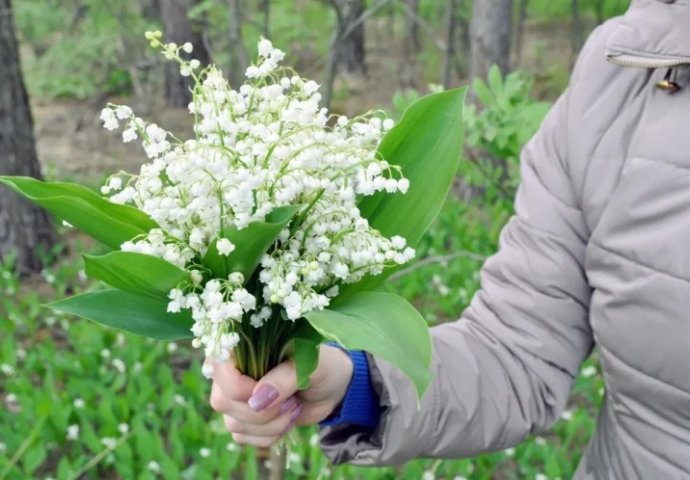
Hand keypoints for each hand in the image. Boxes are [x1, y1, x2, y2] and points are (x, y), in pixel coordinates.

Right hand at [209, 345, 353, 446]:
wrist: (332, 387)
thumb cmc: (320, 365)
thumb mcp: (309, 364)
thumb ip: (284, 377)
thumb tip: (257, 399)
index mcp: (242, 347)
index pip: (216, 367)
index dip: (238, 386)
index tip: (269, 391)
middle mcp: (232, 372)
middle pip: (222, 401)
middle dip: (262, 410)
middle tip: (291, 401)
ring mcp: (235, 398)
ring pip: (233, 424)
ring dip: (270, 424)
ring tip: (293, 408)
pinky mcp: (244, 420)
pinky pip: (242, 438)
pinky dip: (269, 435)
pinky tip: (286, 421)